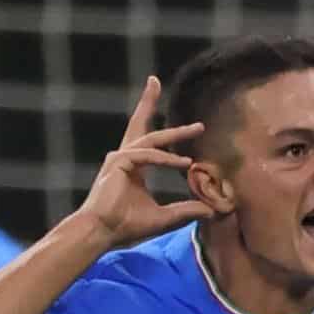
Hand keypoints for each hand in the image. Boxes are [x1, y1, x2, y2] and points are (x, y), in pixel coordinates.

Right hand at [78, 77, 215, 248]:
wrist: (102, 233)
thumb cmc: (126, 227)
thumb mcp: (164, 218)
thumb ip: (185, 211)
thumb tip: (211, 211)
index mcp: (134, 166)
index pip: (150, 141)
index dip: (168, 133)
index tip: (192, 127)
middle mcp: (125, 157)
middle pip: (138, 123)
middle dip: (147, 101)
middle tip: (155, 80)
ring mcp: (119, 158)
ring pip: (150, 138)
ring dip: (175, 133)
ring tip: (198, 128)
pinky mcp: (117, 163)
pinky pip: (147, 156)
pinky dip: (165, 159)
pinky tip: (184, 163)